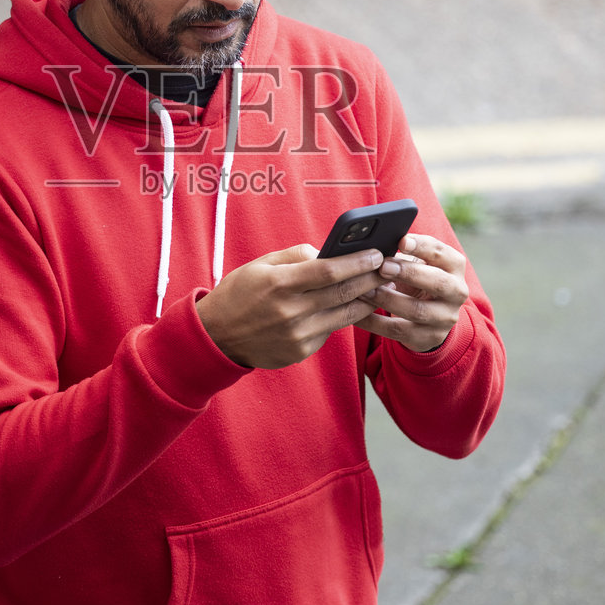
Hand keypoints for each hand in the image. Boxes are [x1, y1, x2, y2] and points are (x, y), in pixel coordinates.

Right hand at [195, 245, 384, 368]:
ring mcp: (296, 335)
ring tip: (380, 287)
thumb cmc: (238, 293)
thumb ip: (295, 256)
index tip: (376, 253)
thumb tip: (327, 253)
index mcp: (279, 284)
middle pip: (342, 292)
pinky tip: (355, 306)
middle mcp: (290, 311)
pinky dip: (343, 317)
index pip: (328, 270)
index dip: (357, 261)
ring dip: (366, 300)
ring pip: (344, 315)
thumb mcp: (259, 265)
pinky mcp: (300, 351)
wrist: (217, 337)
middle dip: (370, 278)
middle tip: (388, 267)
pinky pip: (330, 330)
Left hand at [353, 233, 467, 352]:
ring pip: (417, 310)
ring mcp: (445, 318)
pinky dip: (375, 322)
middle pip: (437, 282)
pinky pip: (398, 331)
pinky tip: (357, 314)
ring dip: (387, 299)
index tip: (401, 241)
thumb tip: (376, 243)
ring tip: (364, 290)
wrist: (433, 315)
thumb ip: (406, 251)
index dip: (422, 246)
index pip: (442, 253)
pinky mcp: (428, 337)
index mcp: (454, 266)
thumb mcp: (420, 262)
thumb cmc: (419, 277)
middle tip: (382, 266)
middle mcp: (456, 292)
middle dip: (408, 273)